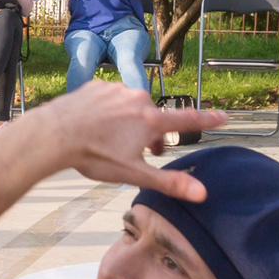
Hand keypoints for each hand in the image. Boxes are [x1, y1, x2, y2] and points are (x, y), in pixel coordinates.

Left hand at [7, 83, 226, 195]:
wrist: (54, 134)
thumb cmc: (94, 156)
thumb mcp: (133, 174)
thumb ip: (169, 183)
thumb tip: (202, 193)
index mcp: (150, 121)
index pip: (187, 120)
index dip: (207, 120)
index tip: (224, 116)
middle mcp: (138, 99)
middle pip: (154, 119)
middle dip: (151, 135)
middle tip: (139, 154)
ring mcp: (116, 90)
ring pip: (132, 108)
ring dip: (130, 122)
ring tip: (111, 141)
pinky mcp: (96, 86)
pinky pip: (111, 99)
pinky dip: (110, 111)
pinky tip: (96, 125)